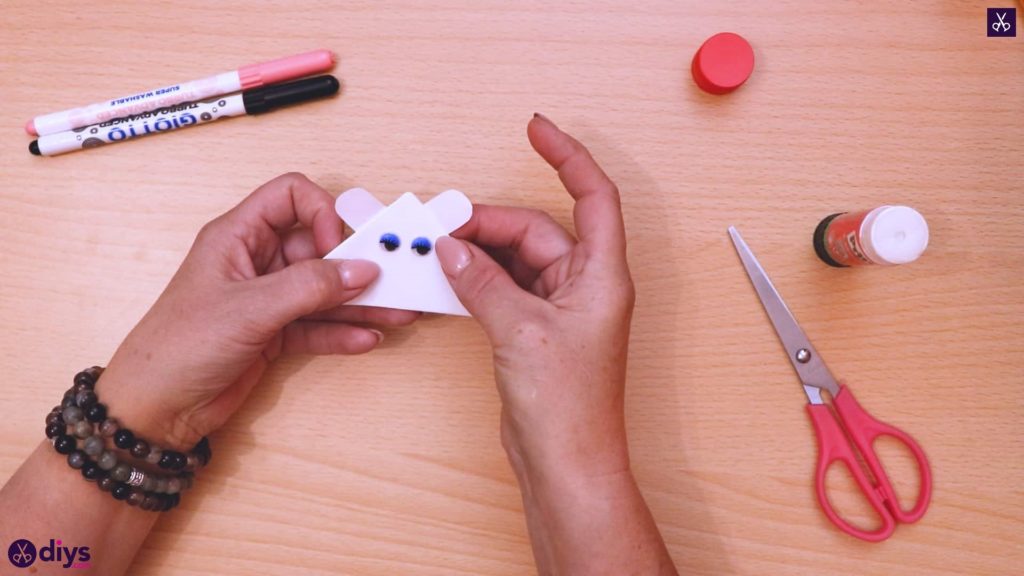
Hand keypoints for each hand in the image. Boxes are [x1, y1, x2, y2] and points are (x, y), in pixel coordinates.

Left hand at [96, 173, 418, 450]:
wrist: (156, 408)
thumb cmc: (181, 345)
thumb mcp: (250, 309)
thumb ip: (309, 287)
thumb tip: (362, 270)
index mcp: (238, 236)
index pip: (289, 197)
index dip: (320, 214)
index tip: (338, 248)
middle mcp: (255, 262)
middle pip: (317, 247)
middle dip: (356, 263)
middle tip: (394, 279)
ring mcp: (267, 299)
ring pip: (324, 290)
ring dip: (360, 301)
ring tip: (398, 313)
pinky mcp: (274, 334)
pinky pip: (318, 325)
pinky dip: (343, 331)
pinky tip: (368, 339)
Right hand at [435, 115, 634, 477]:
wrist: (566, 464)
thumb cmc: (568, 407)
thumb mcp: (520, 331)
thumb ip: (483, 282)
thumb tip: (452, 247)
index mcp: (602, 276)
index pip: (593, 196)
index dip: (568, 157)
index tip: (537, 130)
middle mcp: (585, 286)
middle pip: (538, 229)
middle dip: (491, 221)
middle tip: (443, 224)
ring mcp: (560, 309)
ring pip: (517, 259)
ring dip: (480, 251)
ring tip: (438, 248)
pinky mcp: (536, 331)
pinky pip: (505, 287)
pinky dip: (478, 278)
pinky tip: (450, 276)